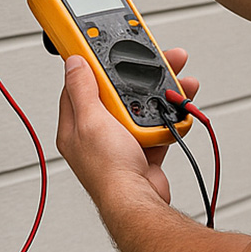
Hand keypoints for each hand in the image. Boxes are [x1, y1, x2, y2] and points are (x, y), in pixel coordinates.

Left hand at [56, 48, 200, 210]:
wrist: (138, 203)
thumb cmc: (109, 171)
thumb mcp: (91, 121)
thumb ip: (82, 90)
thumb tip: (72, 63)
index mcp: (76, 126)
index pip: (79, 85)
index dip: (93, 65)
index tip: (105, 48)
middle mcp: (96, 134)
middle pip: (116, 93)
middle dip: (136, 76)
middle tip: (153, 61)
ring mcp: (120, 143)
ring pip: (140, 107)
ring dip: (160, 94)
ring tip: (176, 83)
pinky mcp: (142, 152)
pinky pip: (157, 126)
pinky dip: (170, 117)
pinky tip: (178, 110)